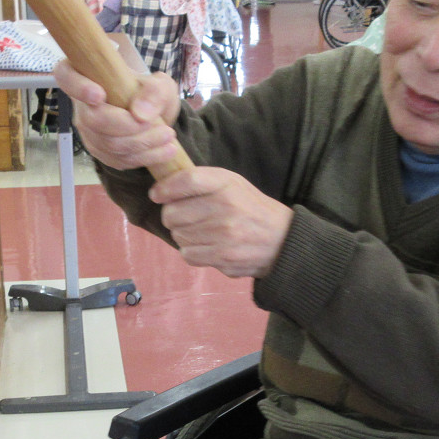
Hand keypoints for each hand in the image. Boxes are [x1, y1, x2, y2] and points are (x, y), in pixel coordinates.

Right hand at [53, 59, 181, 171]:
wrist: (153, 115)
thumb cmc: (149, 93)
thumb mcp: (160, 84)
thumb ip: (154, 92)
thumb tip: (140, 114)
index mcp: (86, 76)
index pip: (66, 77)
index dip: (78, 87)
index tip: (100, 94)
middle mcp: (81, 106)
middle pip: (93, 120)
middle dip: (128, 126)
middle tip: (158, 124)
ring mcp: (88, 132)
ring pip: (108, 144)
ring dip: (142, 144)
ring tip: (169, 136)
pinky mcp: (100, 152)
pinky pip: (117, 159)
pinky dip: (144, 157)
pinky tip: (166, 150)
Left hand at [148, 167, 292, 278]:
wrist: (281, 240)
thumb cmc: (249, 208)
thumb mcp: (232, 184)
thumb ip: (201, 181)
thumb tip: (162, 189)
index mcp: (227, 184)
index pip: (185, 181)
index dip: (164, 189)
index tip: (157, 195)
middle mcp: (225, 207)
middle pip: (172, 213)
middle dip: (172, 216)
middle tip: (183, 217)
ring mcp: (224, 235)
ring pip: (178, 235)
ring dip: (183, 234)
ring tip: (200, 231)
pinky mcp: (223, 257)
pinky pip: (187, 254)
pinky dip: (192, 251)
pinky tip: (205, 245)